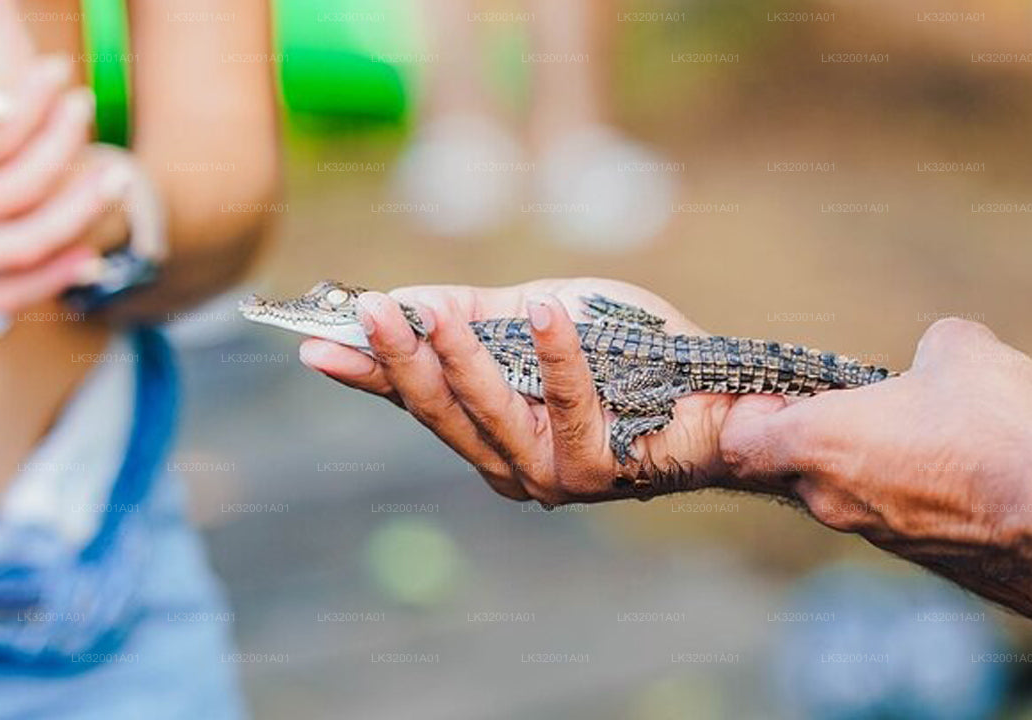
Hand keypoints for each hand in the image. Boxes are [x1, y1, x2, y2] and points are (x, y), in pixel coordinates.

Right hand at [301, 278, 757, 503]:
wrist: (716, 392)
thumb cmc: (626, 356)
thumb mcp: (535, 319)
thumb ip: (474, 314)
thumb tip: (403, 301)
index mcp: (487, 430)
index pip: (413, 398)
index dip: (367, 369)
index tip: (315, 341)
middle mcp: (509, 462)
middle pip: (438, 410)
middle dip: (398, 358)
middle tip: (365, 311)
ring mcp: (550, 472)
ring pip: (488, 413)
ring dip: (458, 358)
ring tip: (429, 311)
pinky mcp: (598, 467)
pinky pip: (569, 401)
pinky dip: (555, 354)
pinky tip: (541, 311)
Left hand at [719, 315, 1031, 544]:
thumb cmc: (997, 431)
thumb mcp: (959, 351)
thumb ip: (926, 348)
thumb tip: (934, 356)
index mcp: (817, 443)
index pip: (739, 440)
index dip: (749, 412)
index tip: (778, 392)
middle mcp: (830, 497)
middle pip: (788, 466)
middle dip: (812, 435)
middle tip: (854, 405)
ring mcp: (871, 533)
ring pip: (841, 491)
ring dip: (862, 463)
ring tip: (916, 432)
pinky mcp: (914, 554)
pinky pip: (887, 513)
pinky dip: (902, 490)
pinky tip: (950, 467)